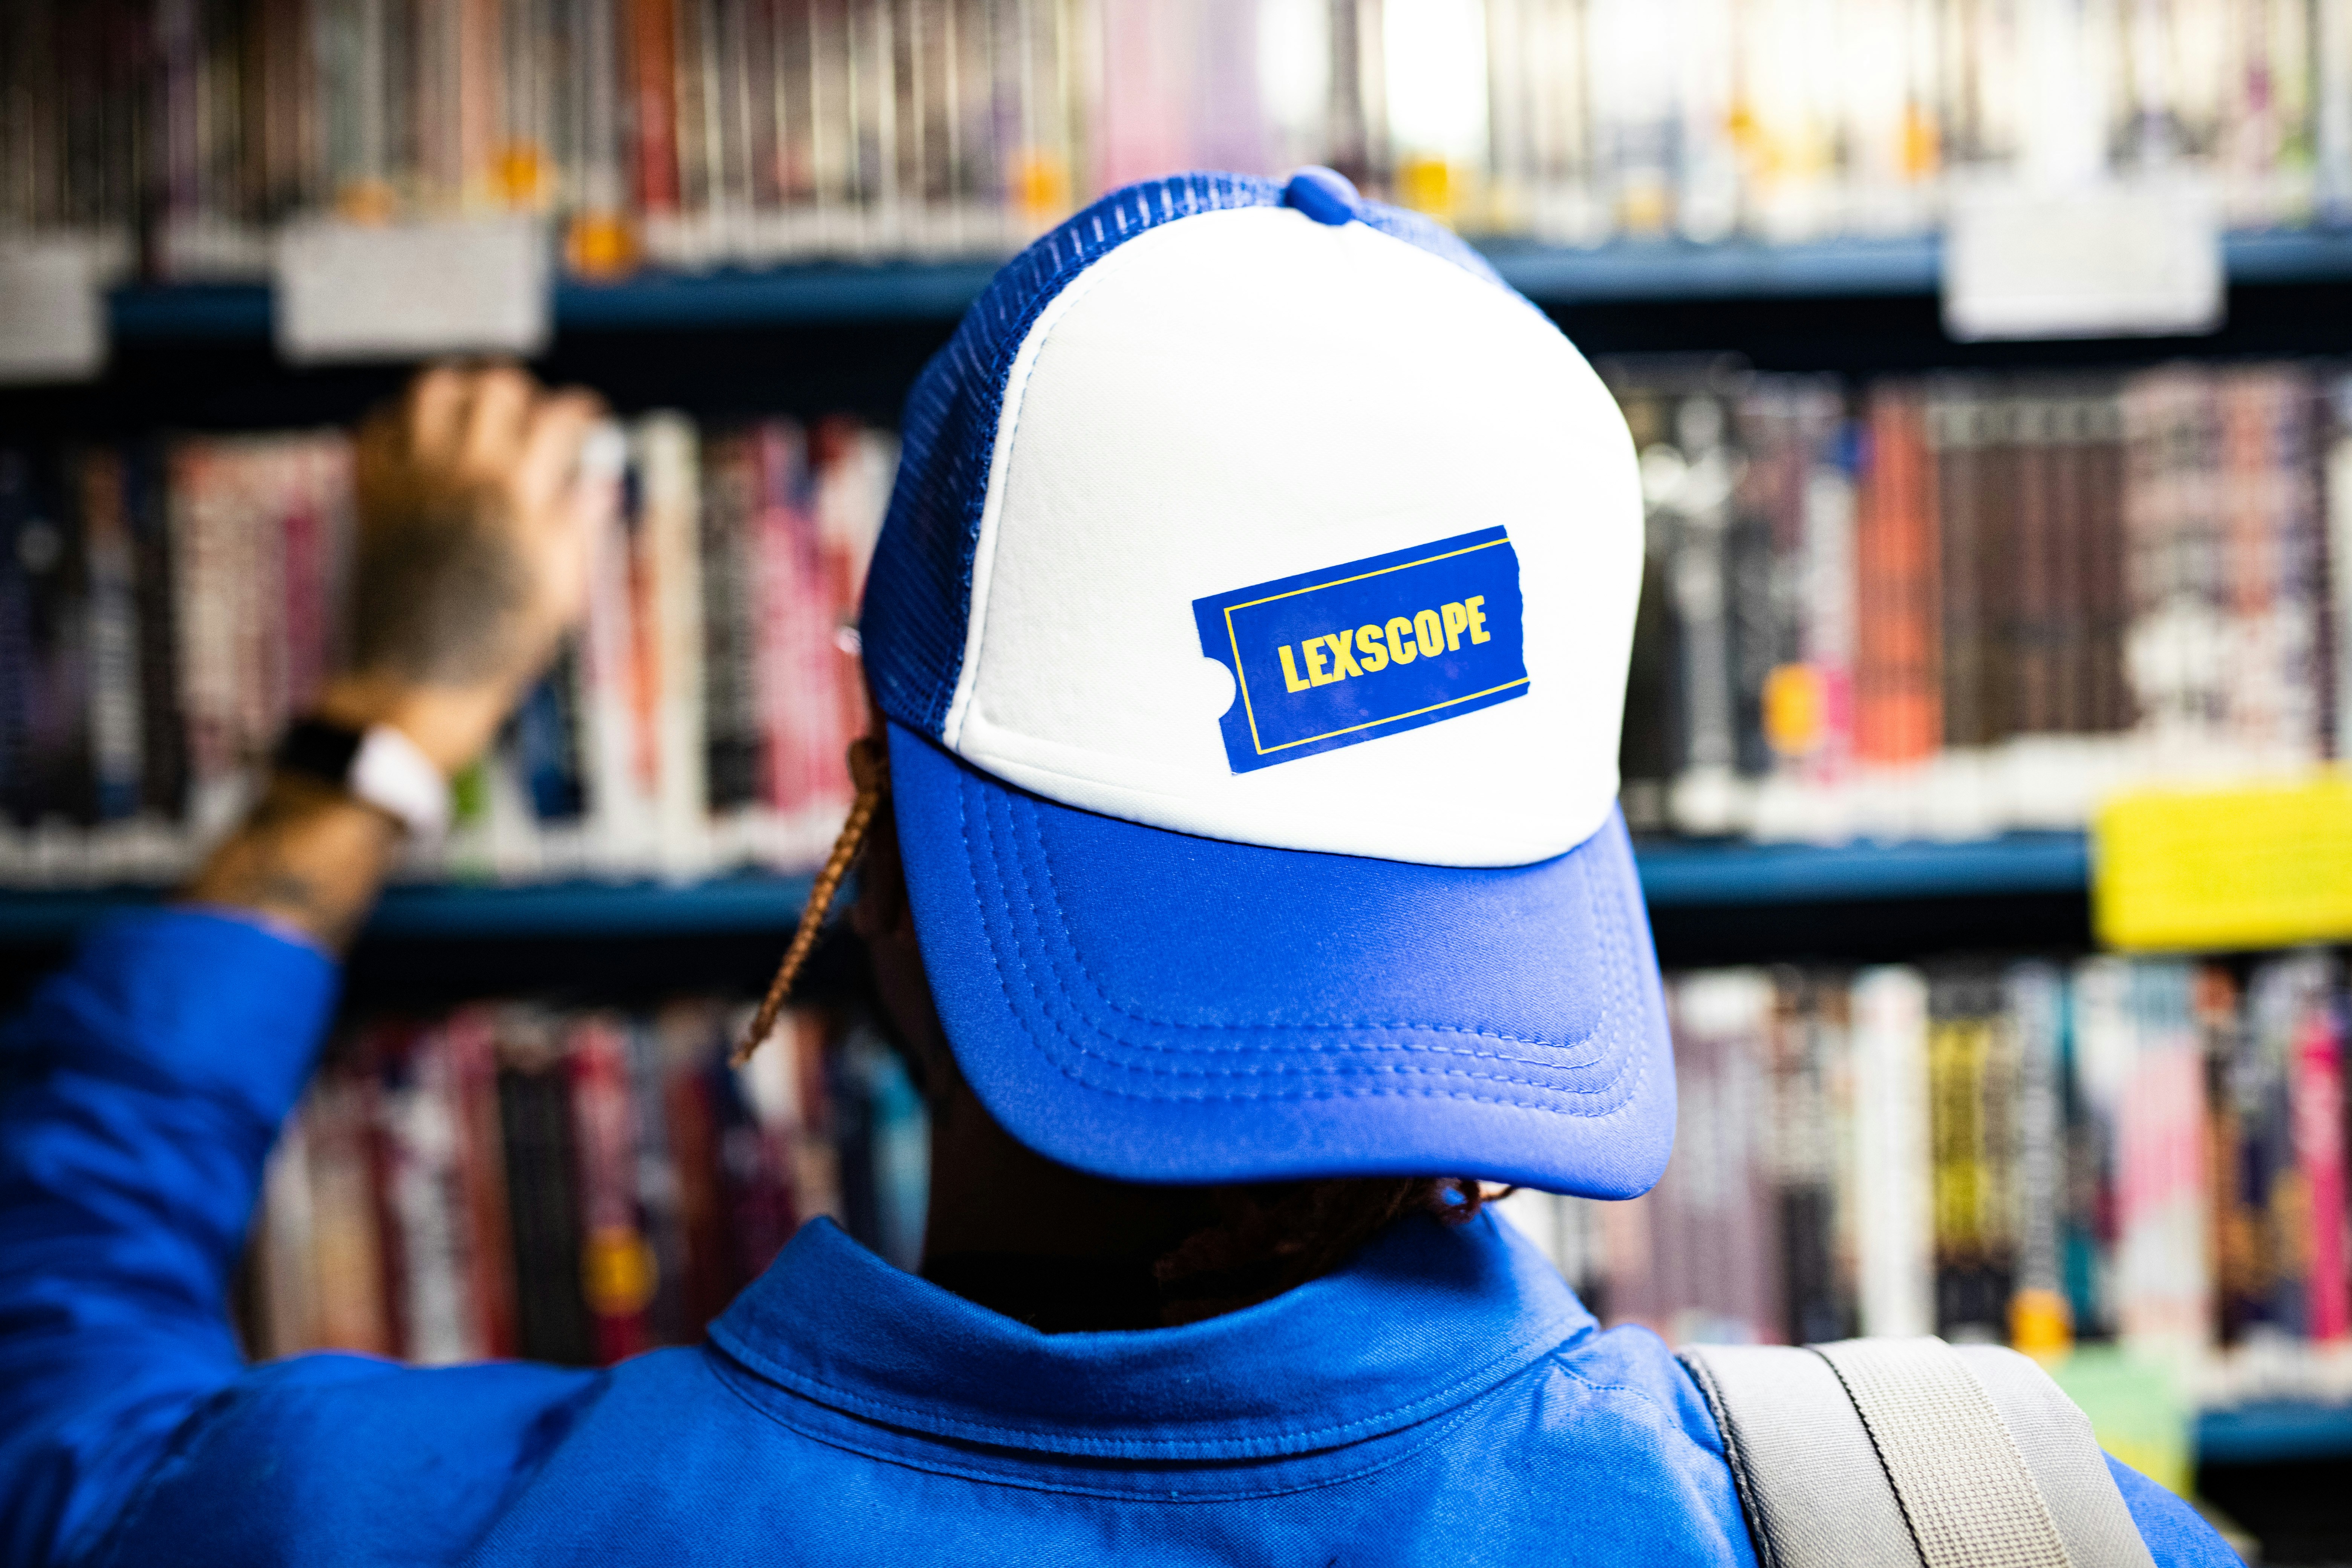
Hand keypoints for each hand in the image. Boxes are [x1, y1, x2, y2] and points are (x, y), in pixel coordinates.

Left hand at [317, 363, 611, 775]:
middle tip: (530, 413)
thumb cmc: (497, 647)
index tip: (587, 419)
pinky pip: (377, 426)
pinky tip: (422, 441)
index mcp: (519, 497)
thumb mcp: (562, 591)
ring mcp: (410, 479)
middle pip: (496, 386)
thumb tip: (600, 481)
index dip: (582, 411)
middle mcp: (463, 474)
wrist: (416, 682)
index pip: (559, 417)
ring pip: (431, 389)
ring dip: (460, 391)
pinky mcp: (371, 495)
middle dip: (523, 392)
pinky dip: (402, 420)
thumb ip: (580, 525)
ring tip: (474, 412)